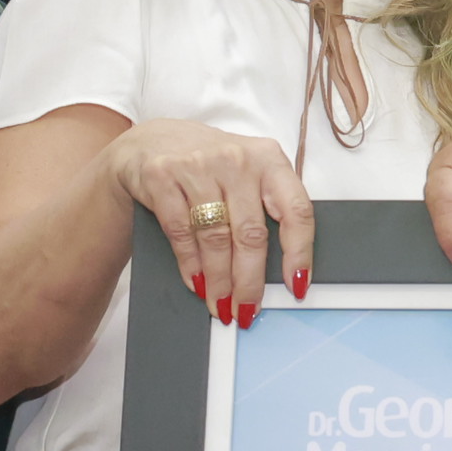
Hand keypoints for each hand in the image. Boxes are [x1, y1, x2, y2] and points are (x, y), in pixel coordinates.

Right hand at [104, 117, 308, 327]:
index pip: (296, 211)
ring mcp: (198, 165)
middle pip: (251, 234)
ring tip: (221, 304)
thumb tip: (282, 271)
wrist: (152, 141)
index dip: (299, 253)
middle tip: (247, 310)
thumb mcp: (248, 173)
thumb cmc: (210, 165)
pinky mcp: (162, 176)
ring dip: (219, 280)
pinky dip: (190, 264)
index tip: (296, 286)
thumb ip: (266, 208)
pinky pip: (181, 232)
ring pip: (216, 238)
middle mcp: (237, 159)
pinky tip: (197, 282)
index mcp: (269, 159)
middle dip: (249, 281)